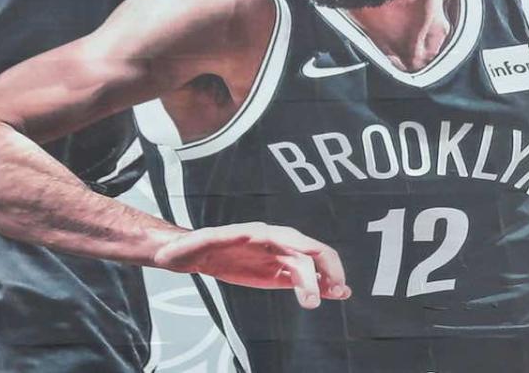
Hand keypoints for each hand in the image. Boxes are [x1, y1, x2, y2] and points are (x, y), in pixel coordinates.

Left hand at [153, 222, 350, 309]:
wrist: (187, 253)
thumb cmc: (190, 246)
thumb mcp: (199, 242)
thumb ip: (215, 239)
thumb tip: (240, 235)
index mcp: (261, 233)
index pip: (294, 242)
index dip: (310, 259)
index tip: (315, 280)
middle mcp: (274, 242)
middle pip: (309, 253)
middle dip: (325, 270)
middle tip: (333, 293)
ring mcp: (276, 257)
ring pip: (310, 266)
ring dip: (327, 279)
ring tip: (341, 294)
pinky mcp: (274, 272)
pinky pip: (301, 278)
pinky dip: (319, 285)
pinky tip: (333, 294)